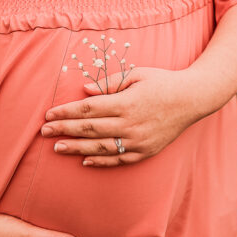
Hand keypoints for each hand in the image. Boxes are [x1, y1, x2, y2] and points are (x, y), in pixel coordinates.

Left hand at [40, 67, 199, 167]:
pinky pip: (119, 159)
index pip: (88, 109)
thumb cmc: (162, 82)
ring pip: (101, 147)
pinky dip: (100, 161)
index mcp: (126, 102)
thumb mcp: (136, 74)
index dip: (66, 112)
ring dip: (76, 148)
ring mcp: (138, 141)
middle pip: (90, 129)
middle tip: (43, 132)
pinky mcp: (146, 152)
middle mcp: (130, 124)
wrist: (193, 99)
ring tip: (57, 147)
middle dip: (64, 130)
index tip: (48, 114)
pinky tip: (84, 161)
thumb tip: (84, 90)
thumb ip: (109, 83)